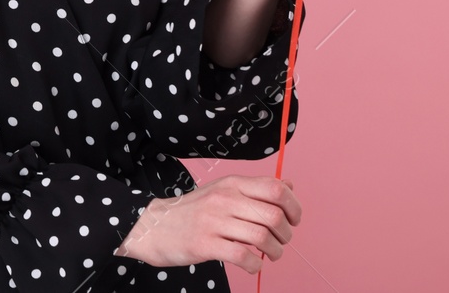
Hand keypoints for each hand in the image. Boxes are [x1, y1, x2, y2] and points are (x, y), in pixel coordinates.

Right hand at [114, 175, 300, 274]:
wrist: (155, 226)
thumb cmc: (195, 211)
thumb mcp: (223, 191)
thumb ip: (255, 189)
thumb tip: (289, 185)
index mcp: (232, 184)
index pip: (276, 189)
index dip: (294, 207)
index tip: (293, 220)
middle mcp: (224, 199)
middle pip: (273, 216)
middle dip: (286, 235)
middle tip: (280, 241)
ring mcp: (213, 222)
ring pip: (262, 238)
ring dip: (274, 252)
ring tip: (269, 255)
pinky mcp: (204, 244)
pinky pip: (243, 257)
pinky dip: (255, 265)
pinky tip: (251, 264)